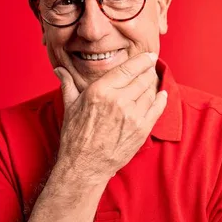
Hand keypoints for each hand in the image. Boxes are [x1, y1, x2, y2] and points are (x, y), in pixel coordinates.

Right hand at [53, 52, 167, 183]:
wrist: (84, 165)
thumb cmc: (75, 136)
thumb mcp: (70, 106)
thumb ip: (68, 84)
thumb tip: (59, 70)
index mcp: (100, 91)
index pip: (128, 68)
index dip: (142, 60)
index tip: (148, 56)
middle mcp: (118, 100)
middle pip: (142, 78)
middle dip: (149, 71)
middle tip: (151, 67)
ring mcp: (132, 115)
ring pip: (150, 92)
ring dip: (153, 84)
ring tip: (153, 80)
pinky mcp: (141, 130)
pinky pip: (157, 108)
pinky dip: (161, 99)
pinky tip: (161, 94)